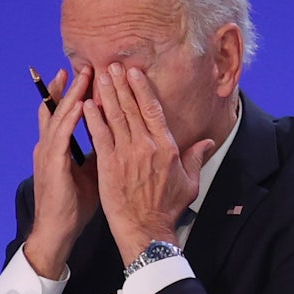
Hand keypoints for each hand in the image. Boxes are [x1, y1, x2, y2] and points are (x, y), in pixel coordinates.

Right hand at [24, 66, 98, 278]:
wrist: (57, 231)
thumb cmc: (72, 206)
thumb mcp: (90, 174)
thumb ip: (99, 154)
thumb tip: (118, 140)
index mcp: (56, 149)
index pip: (63, 115)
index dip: (70, 95)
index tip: (82, 77)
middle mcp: (48, 147)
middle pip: (57, 109)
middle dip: (69, 87)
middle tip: (82, 66)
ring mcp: (47, 154)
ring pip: (58, 116)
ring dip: (71, 95)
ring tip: (82, 76)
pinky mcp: (52, 165)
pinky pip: (60, 136)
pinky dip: (69, 117)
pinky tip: (79, 104)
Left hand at [83, 63, 215, 264]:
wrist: (146, 229)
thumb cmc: (168, 208)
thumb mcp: (189, 183)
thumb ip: (196, 158)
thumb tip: (207, 141)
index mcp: (167, 147)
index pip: (153, 110)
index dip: (142, 89)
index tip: (134, 72)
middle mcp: (146, 146)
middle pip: (131, 108)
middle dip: (120, 84)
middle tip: (111, 64)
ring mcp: (126, 155)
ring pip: (115, 117)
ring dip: (106, 94)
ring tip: (99, 75)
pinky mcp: (109, 165)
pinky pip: (100, 136)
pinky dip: (94, 118)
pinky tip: (87, 103)